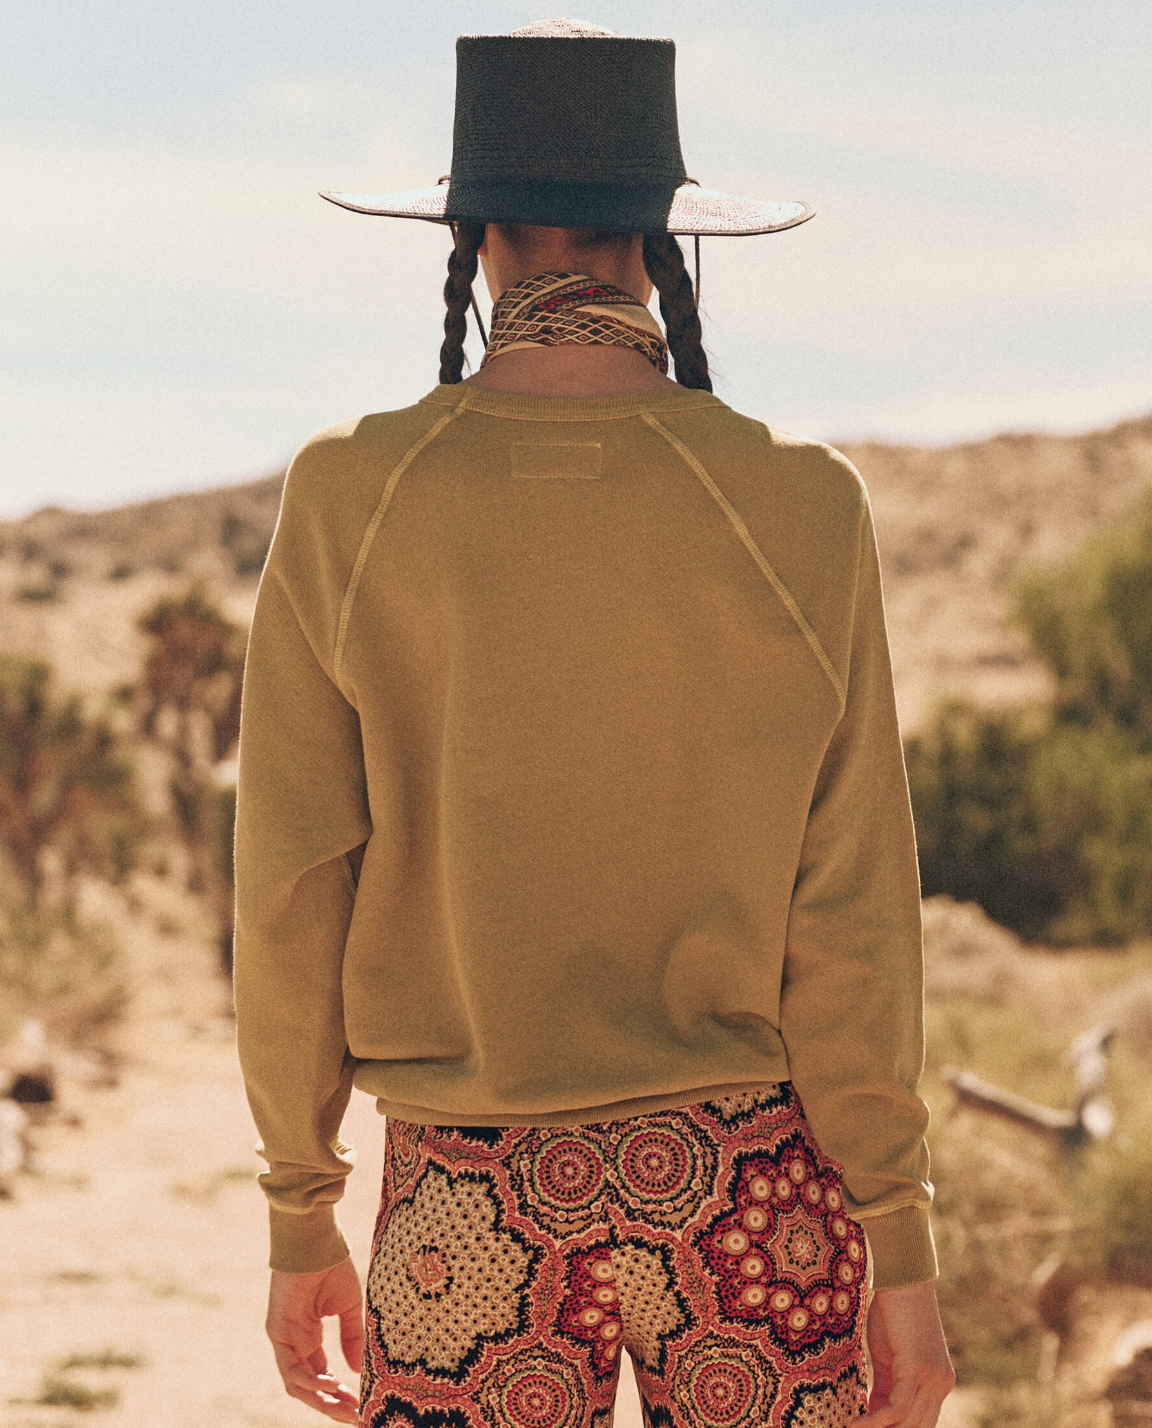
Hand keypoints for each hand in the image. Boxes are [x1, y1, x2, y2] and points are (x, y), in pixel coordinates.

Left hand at [266, 1256, 364, 1422]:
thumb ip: (351, 1337)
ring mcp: (284, 1339)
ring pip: (298, 1385)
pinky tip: (333, 1384)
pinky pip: (291, 1367)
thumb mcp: (348, 1307)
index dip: (340, 1395)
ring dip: (321, 1401)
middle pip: (309, 1388)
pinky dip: (311, 1380)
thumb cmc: (332, 1266)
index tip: (362, 1405)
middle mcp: (295, 1343)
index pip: (321, 1376)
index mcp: (310, 1337)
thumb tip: (358, 1369)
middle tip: (356, 1416)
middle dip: (332, 1406)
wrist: (317, 1241)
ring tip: (347, 1408)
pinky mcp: (278, 1332)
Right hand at [858, 1280, 955, 1427]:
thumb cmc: (893, 1312)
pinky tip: (854, 1423)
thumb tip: (872, 1415)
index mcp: (938, 1382)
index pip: (920, 1423)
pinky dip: (874, 1421)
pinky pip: (897, 1409)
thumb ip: (886, 1387)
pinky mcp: (918, 1370)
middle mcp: (941, 1384)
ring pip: (908, 1424)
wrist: (901, 1281)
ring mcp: (933, 1379)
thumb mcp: (888, 1357)